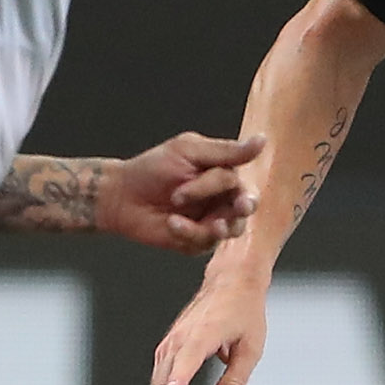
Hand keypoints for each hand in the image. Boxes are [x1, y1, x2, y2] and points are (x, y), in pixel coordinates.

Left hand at [97, 132, 265, 254]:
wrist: (121, 196)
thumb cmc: (152, 169)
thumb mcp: (189, 152)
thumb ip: (226, 152)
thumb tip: (263, 141)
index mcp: (223, 177)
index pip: (243, 187)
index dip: (240, 193)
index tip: (239, 200)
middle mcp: (221, 200)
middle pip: (243, 211)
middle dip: (236, 213)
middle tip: (228, 215)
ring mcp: (209, 222)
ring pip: (229, 230)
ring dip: (215, 226)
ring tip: (197, 219)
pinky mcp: (195, 242)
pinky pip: (203, 242)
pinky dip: (189, 232)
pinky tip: (172, 222)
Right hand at [149, 266, 272, 384]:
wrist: (230, 282)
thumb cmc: (245, 313)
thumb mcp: (251, 349)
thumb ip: (234, 382)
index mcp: (202, 336)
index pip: (184, 362)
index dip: (178, 381)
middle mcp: (178, 341)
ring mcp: (169, 345)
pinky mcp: (167, 350)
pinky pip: (157, 383)